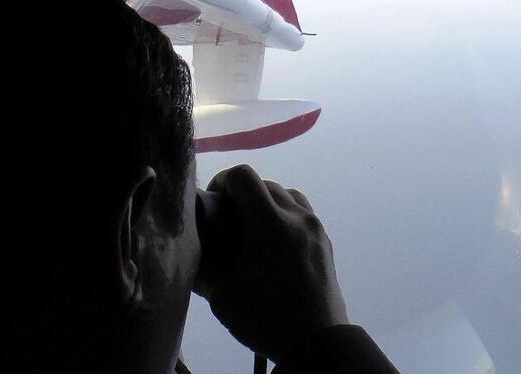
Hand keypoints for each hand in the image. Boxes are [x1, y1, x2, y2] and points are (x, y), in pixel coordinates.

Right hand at [195, 164, 347, 361]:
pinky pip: (302, 213)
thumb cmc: (265, 319)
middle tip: (229, 220)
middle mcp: (297, 218)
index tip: (214, 201)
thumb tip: (195, 247)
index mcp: (271, 224)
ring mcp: (315, 228)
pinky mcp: (325, 242)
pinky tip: (274, 243)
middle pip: (265, 183)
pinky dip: (284, 215)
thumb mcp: (222, 295)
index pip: (243, 176)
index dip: (222, 181)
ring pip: (287, 194)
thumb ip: (205, 264)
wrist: (316, 344)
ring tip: (253, 228)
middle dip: (242, 194)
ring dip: (266, 202)